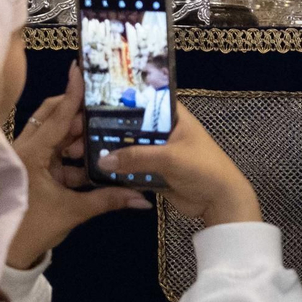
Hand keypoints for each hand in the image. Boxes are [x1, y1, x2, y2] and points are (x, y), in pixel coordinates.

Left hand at [5, 65, 151, 269]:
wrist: (8, 255)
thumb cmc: (33, 228)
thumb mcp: (72, 211)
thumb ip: (108, 199)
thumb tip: (142, 198)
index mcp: (31, 152)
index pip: (57, 116)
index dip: (72, 94)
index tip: (81, 69)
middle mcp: (26, 149)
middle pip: (55, 119)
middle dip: (81, 115)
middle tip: (107, 107)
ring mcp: (28, 159)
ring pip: (56, 137)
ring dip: (79, 137)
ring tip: (106, 132)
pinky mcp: (32, 171)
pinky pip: (56, 155)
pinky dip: (74, 155)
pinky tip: (96, 157)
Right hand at [97, 106, 262, 228]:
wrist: (220, 202)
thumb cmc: (202, 168)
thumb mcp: (169, 158)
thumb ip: (136, 157)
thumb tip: (102, 161)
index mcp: (174, 117)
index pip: (145, 101)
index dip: (122, 100)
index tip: (94, 100)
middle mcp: (164, 131)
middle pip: (133, 127)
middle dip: (111, 130)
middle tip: (80, 128)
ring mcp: (159, 153)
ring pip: (131, 149)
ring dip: (114, 152)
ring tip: (82, 148)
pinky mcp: (156, 173)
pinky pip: (133, 169)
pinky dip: (120, 170)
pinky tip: (96, 169)